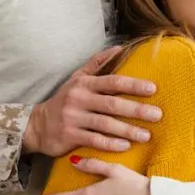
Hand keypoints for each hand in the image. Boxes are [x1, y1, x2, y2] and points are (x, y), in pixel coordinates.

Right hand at [23, 46, 161, 156]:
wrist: (36, 125)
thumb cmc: (65, 100)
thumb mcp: (78, 79)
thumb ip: (98, 63)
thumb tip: (120, 48)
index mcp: (85, 84)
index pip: (113, 82)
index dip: (133, 84)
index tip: (153, 89)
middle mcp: (79, 99)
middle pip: (112, 103)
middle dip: (137, 109)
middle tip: (157, 115)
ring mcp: (73, 118)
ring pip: (105, 124)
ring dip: (127, 130)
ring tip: (146, 135)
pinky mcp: (69, 135)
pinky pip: (93, 140)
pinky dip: (110, 144)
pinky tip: (125, 146)